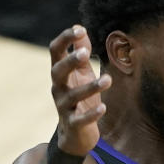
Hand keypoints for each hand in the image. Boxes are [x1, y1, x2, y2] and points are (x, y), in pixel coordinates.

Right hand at [48, 25, 111, 156]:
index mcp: (60, 73)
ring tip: (108, 80)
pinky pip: (80, 119)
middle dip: (70, 62)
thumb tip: (80, 29)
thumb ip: (81, 54)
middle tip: (84, 54)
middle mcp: (58, 88)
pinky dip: (91, 114)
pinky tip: (103, 107)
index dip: (64, 39)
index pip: (55, 52)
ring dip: (90, 87)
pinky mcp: (73, 124)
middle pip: (58, 72)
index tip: (79, 30)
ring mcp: (64, 107)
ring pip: (72, 96)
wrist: (74, 134)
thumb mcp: (81, 74)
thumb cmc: (79, 98)